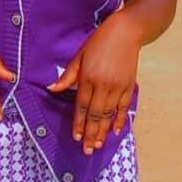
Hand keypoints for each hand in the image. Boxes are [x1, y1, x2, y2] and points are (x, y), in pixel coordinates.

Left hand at [47, 12, 141, 154]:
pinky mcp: (129, 85)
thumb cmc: (99, 41)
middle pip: (96, 114)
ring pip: (109, 114)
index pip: (82, 106)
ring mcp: (118, 86)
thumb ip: (68, 75)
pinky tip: (116, 131)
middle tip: (87, 150)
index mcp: (88, 77)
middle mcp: (103, 85)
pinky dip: (120, 120)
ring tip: (98, 145)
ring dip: (103, 131)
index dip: (79, 123)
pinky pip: (123, 107)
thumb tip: (52, 88)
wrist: (126, 31)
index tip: (76, 137)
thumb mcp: (80, 55)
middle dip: (91, 133)